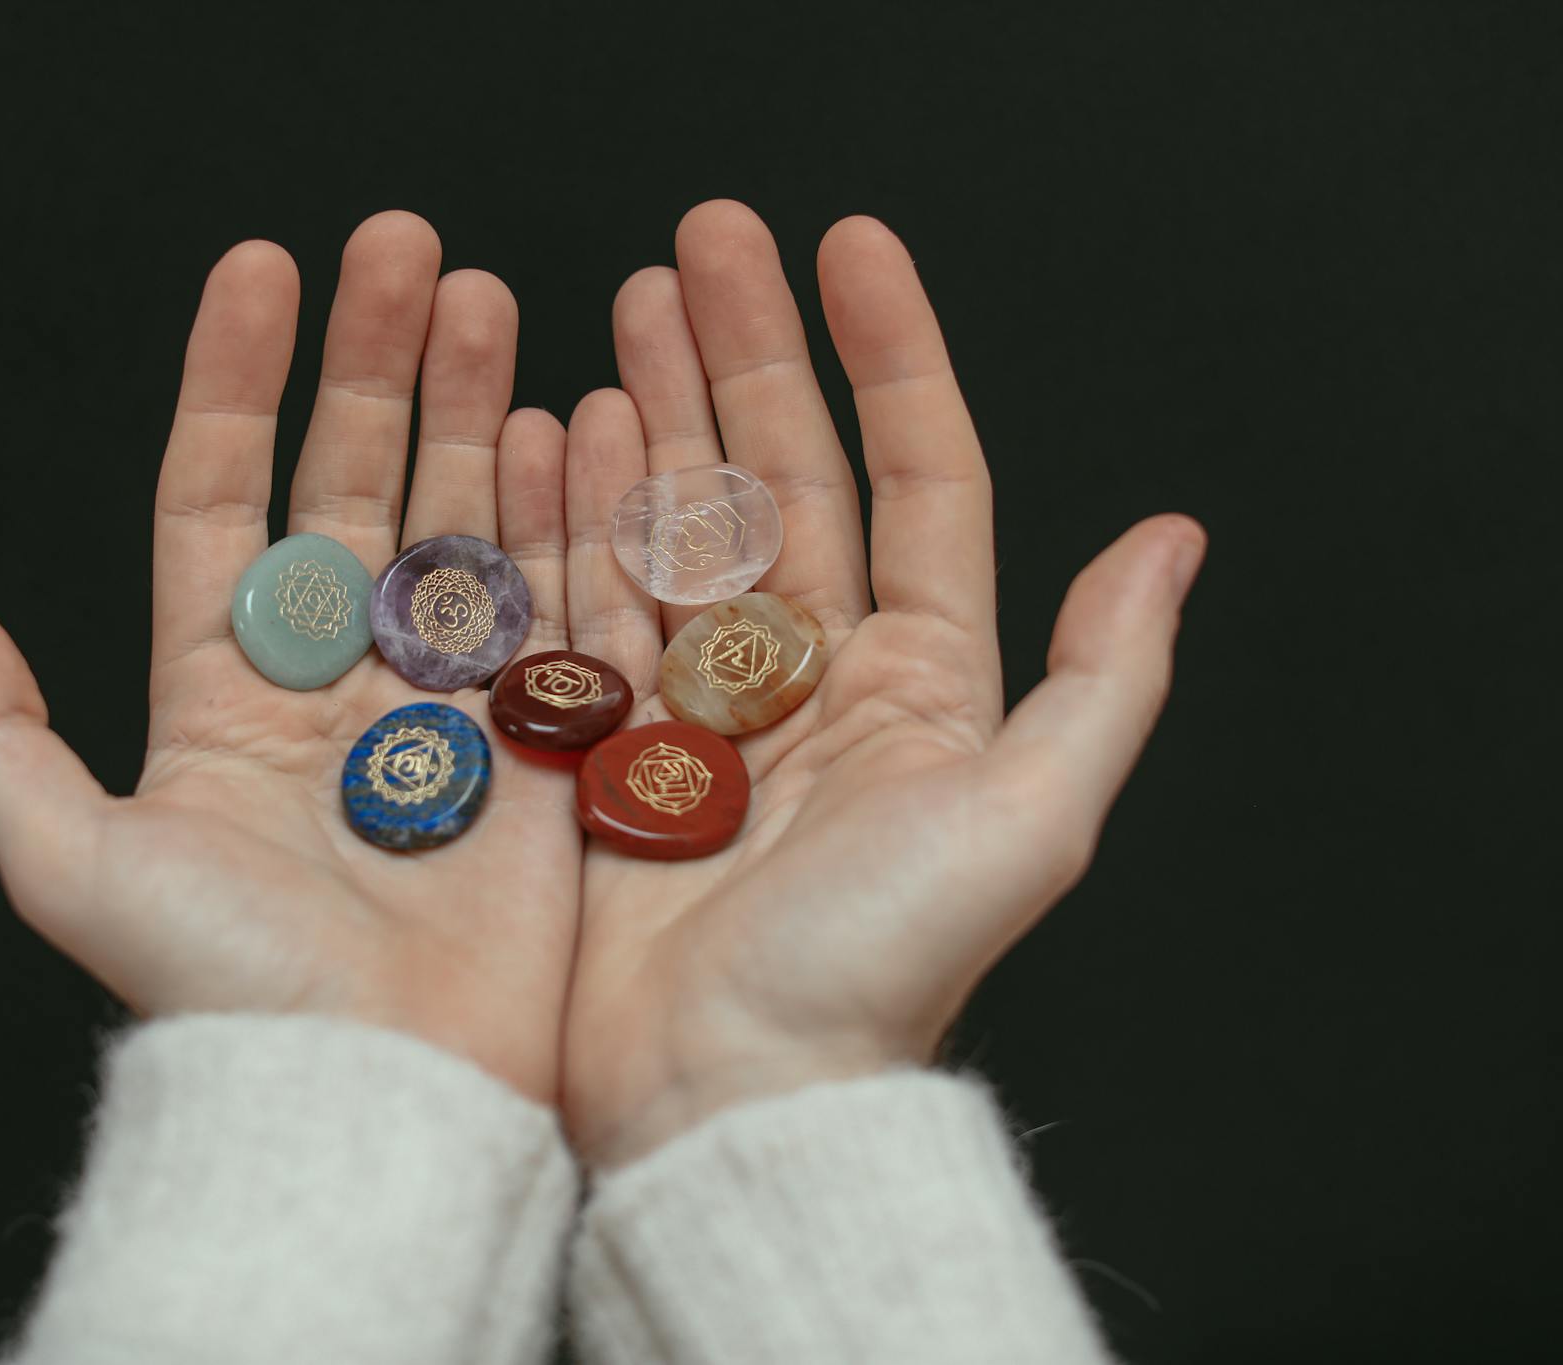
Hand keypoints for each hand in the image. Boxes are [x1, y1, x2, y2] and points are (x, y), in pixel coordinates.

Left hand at [0, 213, 582, 1101]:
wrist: (380, 1099)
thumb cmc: (226, 992)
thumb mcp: (70, 859)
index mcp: (220, 695)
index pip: (224, 498)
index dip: (238, 380)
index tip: (264, 269)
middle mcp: (334, 685)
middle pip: (356, 489)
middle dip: (379, 367)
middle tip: (405, 254)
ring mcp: (445, 708)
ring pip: (459, 525)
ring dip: (476, 412)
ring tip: (489, 301)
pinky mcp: (541, 746)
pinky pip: (554, 605)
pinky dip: (567, 512)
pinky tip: (573, 423)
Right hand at [557, 201, 1205, 1165]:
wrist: (728, 1095)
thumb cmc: (875, 971)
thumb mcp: (1027, 818)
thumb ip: (1102, 677)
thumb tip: (1174, 543)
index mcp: (919, 680)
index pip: (912, 479)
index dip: (885, 355)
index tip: (844, 247)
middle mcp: (811, 681)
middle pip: (780, 480)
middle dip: (740, 357)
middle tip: (699, 243)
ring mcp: (699, 711)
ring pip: (678, 526)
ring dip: (652, 415)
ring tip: (620, 312)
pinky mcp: (607, 751)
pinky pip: (588, 608)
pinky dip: (570, 519)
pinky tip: (553, 436)